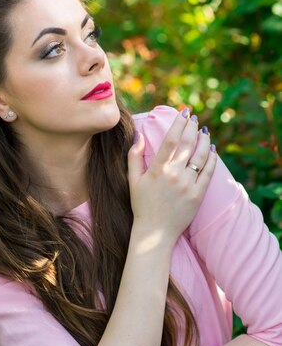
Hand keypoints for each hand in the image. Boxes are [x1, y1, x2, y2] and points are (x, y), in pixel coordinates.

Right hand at [128, 110, 216, 241]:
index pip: (171, 139)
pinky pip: (209, 172)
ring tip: (204, 131)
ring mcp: (188, 185)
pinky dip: (212, 158)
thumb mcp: (132, 181)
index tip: (184, 112)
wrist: (154, 233)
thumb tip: (139, 135)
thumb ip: (134, 157)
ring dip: (204, 140)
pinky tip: (212, 149)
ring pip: (201, 155)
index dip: (179, 123)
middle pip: (187, 143)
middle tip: (195, 118)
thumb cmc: (142, 206)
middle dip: (192, 127)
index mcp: (158, 169)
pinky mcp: (198, 195)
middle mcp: (174, 174)